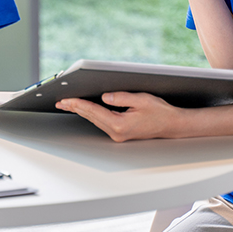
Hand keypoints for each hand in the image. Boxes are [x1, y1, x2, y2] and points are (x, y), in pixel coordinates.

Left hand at [55, 92, 179, 141]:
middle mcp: (116, 132)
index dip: (78, 103)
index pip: (93, 111)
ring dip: (81, 111)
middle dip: (75, 107)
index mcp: (120, 125)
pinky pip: (100, 122)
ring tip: (68, 104)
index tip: (66, 99)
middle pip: (90, 117)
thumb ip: (120, 97)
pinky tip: (84, 109)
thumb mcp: (140, 99)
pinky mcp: (120, 133)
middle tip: (61, 101)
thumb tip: (104, 96)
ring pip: (94, 120)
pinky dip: (91, 114)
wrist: (171, 125)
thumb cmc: (159, 112)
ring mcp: (117, 134)